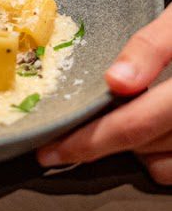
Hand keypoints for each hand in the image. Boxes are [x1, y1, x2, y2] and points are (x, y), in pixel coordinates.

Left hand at [37, 3, 171, 184]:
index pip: (136, 123)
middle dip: (102, 137)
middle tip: (67, 135)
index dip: (88, 141)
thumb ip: (150, 46)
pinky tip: (151, 129)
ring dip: (134, 147)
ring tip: (123, 112)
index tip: (50, 150)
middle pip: (143, 145)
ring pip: (159, 164)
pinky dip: (158, 157)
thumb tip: (115, 80)